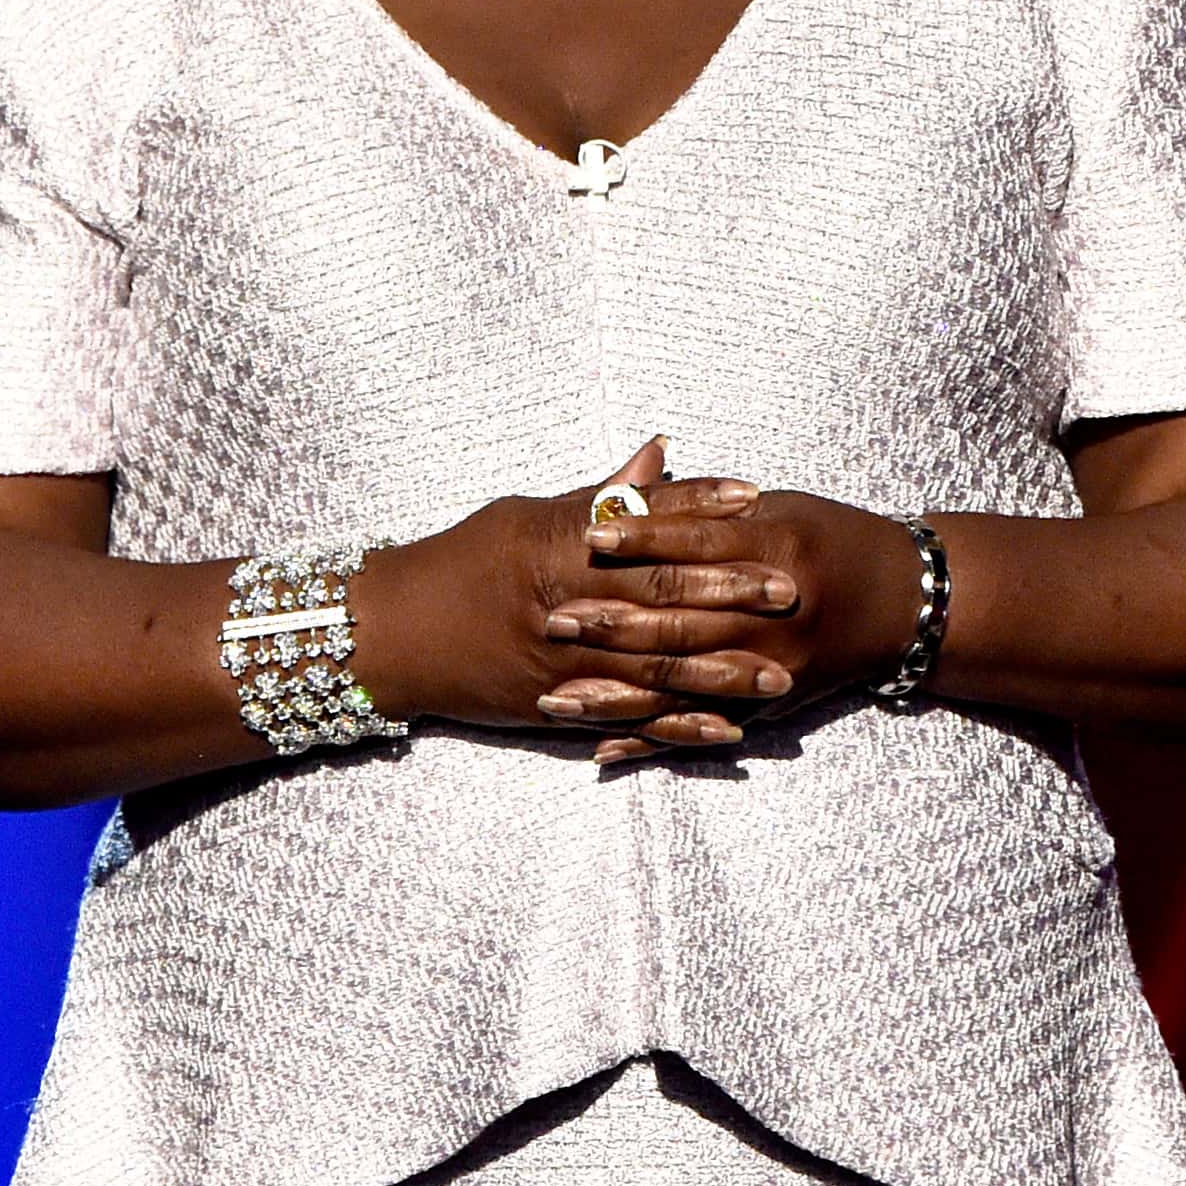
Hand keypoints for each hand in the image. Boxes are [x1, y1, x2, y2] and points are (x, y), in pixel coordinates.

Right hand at [358, 439, 804, 752]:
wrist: (393, 635)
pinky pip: (630, 722)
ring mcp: (565, 665)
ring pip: (655, 670)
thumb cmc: (460, 562)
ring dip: (723, 674)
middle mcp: (566, 606)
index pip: (645, 523)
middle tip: (792, 589)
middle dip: (731, 593)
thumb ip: (601, 494)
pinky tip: (727, 731)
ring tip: (782, 674)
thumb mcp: (525, 513)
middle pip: (661, 598)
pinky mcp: (560, 709)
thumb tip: (661, 454)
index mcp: (558, 547)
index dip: (702, 508)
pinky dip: (678, 728)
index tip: (756, 496)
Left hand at [543, 488, 924, 762]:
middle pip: (683, 620)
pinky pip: (703, 727)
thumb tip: (632, 497)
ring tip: (556, 698)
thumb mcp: (780, 510)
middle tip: (554, 620)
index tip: (589, 533)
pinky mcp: (769, 705)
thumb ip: (710, 510)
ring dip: (618, 696)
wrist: (903, 602)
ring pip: (683, 686)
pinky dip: (653, 741)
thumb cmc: (832, 540)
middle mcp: (774, 615)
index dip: (644, 538)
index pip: (699, 544)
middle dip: (614, 624)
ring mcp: (772, 667)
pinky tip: (604, 748)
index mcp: (778, 549)